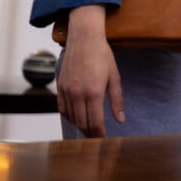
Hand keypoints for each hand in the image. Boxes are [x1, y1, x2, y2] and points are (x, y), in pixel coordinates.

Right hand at [57, 5, 124, 136]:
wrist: (84, 39)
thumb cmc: (102, 56)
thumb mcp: (114, 77)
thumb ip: (116, 100)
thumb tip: (120, 120)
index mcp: (94, 92)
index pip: (95, 122)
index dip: (99, 135)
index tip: (104, 140)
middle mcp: (78, 94)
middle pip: (82, 123)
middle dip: (90, 134)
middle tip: (97, 139)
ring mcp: (67, 91)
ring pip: (72, 118)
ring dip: (80, 127)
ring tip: (89, 131)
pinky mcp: (60, 88)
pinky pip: (63, 109)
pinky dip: (70, 117)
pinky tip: (77, 119)